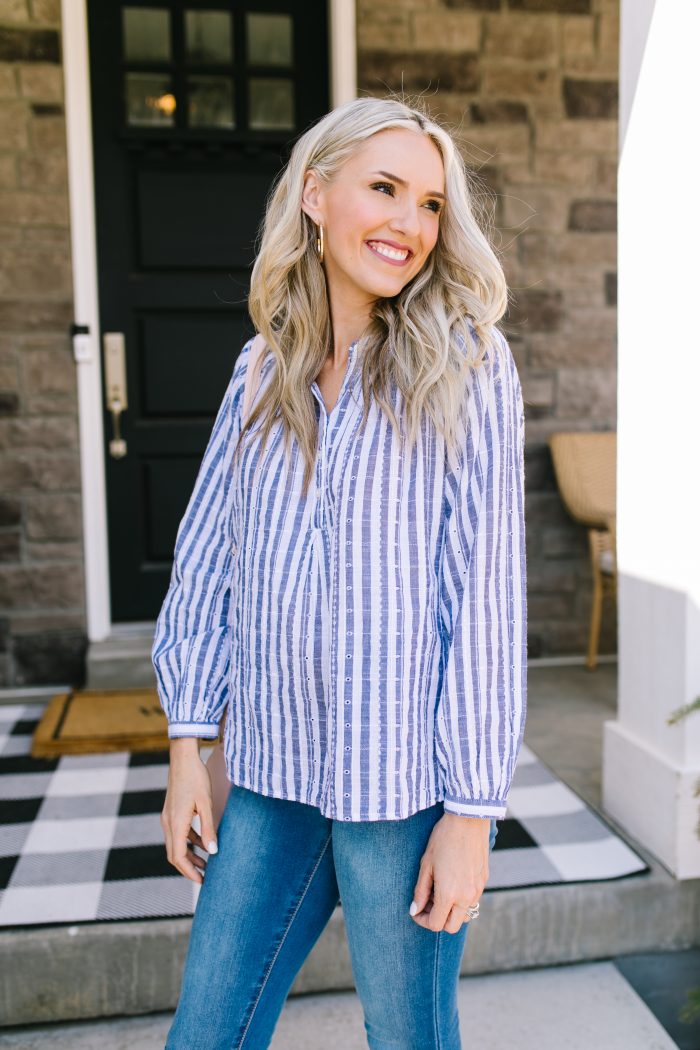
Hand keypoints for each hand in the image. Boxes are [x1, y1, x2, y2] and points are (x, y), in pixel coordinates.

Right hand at [161, 738, 218, 883]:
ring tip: (206, 865)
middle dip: (188, 868)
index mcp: (175, 823)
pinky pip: (179, 834)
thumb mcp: (206, 804)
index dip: (189, 871)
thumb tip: (212, 852)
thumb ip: (208, 828)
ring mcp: (168, 817)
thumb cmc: (196, 778)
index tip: (202, 881)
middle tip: (204, 878)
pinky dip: (189, 842)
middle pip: (174, 854)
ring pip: (176, 845)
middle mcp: (168, 823)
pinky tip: (203, 843)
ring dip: (189, 856)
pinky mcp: (172, 812)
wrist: (183, 758)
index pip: (178, 856)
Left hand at [409, 813, 490, 933]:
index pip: (436, 925)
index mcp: (450, 894)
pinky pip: (472, 900)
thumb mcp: (426, 864)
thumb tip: (415, 910)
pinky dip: (461, 899)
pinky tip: (452, 880)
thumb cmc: (443, 839)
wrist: (468, 820)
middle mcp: (467, 896)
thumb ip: (420, 891)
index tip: (416, 910)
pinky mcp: (484, 880)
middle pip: (452, 926)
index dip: (423, 920)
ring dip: (451, 911)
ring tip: (440, 890)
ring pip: (464, 915)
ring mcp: (478, 889)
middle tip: (428, 902)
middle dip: (438, 919)